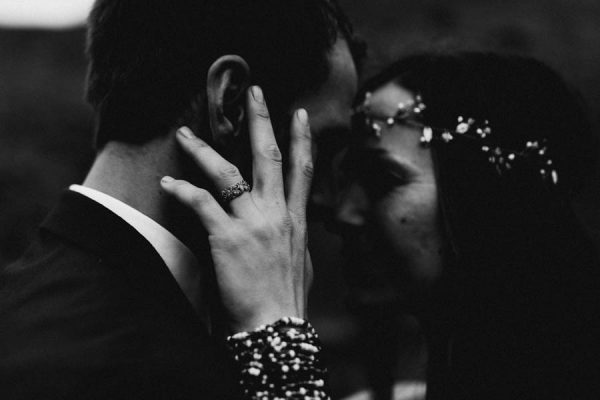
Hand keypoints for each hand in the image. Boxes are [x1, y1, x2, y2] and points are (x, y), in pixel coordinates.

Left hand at [161, 86, 313, 332]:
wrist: (276, 328)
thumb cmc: (286, 299)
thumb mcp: (300, 262)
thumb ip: (293, 237)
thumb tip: (290, 226)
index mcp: (296, 220)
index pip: (303, 170)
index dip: (303, 139)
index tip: (299, 114)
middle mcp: (277, 214)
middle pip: (270, 157)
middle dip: (262, 120)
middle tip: (255, 92)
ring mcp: (253, 224)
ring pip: (229, 173)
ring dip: (204, 150)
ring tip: (184, 133)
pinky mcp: (227, 237)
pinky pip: (201, 203)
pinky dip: (182, 189)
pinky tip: (169, 182)